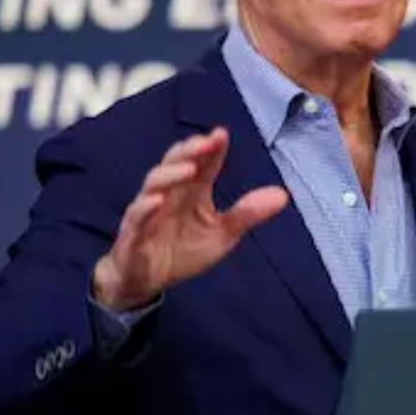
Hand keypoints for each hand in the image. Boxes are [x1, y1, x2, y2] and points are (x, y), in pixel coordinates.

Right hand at [91, 128, 287, 310]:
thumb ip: (247, 214)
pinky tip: (158, 201)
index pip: (203, 165)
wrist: (146, 280)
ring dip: (170, 174)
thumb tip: (283, 195)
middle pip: (175, 164)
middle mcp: (169, 195)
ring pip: (154, 185)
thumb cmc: (183, 250)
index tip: (222, 134)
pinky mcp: (133, 236)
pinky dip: (145, 208)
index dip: (211, 149)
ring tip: (189, 168)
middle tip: (206, 141)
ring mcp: (148, 213)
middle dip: (190, 151)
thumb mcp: (222, 234)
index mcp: (192, 192)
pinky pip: (136, 218)